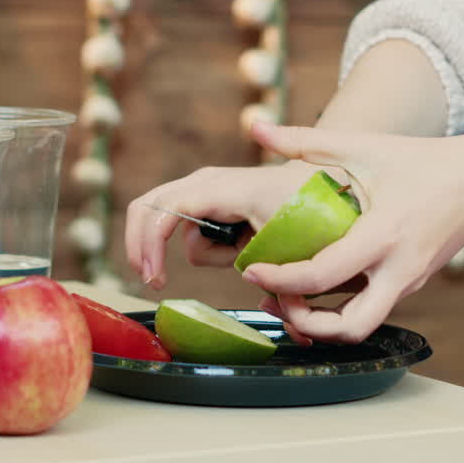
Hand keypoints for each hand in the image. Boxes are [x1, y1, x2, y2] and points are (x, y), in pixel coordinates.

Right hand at [124, 158, 320, 289]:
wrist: (320, 184)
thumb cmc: (309, 211)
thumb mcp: (287, 241)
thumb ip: (265, 265)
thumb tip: (242, 279)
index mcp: (223, 188)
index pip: (165, 208)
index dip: (149, 243)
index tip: (155, 279)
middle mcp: (206, 181)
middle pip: (148, 206)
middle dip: (142, 246)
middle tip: (155, 281)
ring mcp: (206, 186)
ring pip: (174, 227)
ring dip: (205, 253)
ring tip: (245, 252)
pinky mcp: (210, 197)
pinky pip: (190, 228)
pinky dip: (207, 248)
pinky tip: (241, 245)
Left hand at [240, 122, 463, 344]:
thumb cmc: (424, 161)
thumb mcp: (363, 146)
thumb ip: (305, 140)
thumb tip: (257, 127)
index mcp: (383, 234)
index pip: (323, 274)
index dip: (280, 279)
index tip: (251, 270)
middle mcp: (398, 269)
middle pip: (350, 328)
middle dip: (304, 323)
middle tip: (275, 301)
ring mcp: (408, 282)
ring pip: (362, 327)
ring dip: (322, 325)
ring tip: (289, 302)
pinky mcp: (411, 285)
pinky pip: (372, 310)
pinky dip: (340, 310)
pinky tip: (316, 291)